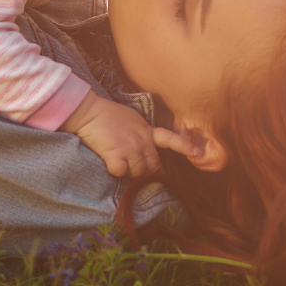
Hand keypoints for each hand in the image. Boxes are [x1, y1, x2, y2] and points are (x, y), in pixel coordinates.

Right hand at [60, 92, 201, 177]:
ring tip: (120, 165)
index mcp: (146, 131)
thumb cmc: (106, 114)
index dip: (184, 146)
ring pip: (139, 172)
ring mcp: (130, 149)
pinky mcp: (116, 154)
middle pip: (154, 165)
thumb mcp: (131, 119)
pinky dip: (116, 172)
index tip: (197, 153)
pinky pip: (121, 172)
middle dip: (147, 172)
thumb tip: (144, 145)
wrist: (89, 112)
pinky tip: (110, 165)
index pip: (170, 139)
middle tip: (135, 171)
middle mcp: (142, 141)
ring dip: (131, 173)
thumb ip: (141, 132)